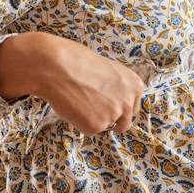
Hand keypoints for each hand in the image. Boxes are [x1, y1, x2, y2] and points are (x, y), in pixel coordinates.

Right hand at [30, 33, 144, 135]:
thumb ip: (117, 88)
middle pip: (124, 123)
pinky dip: (80, 122)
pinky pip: (88, 129)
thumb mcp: (109, 71)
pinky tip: (73, 106)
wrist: (58, 66)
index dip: (119, 107)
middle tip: (94, 110)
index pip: (132, 107)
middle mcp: (129, 102)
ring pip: (105, 125)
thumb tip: (112, 100)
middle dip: (111, 120)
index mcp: (135, 86)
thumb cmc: (79, 62)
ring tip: (79, 99)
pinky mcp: (96, 126)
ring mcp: (113, 116)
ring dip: (94, 118)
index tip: (109, 105)